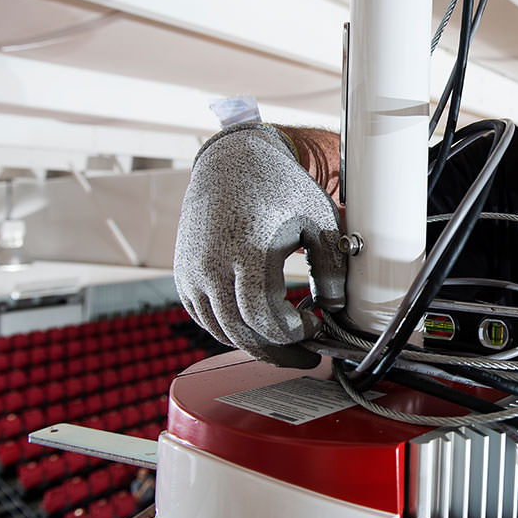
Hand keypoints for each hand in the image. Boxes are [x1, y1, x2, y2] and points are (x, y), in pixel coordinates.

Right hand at [173, 123, 345, 366]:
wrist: (232, 163)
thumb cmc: (280, 189)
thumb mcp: (318, 220)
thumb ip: (331, 267)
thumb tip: (334, 308)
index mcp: (247, 251)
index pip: (265, 317)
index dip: (293, 333)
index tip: (316, 329)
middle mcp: (212, 266)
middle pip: (244, 332)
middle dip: (280, 352)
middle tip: (308, 355)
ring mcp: (192, 274)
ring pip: (223, 331)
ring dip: (256, 343)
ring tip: (287, 341)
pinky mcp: (183, 276)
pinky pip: (206, 319)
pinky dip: (232, 331)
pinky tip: (259, 327)